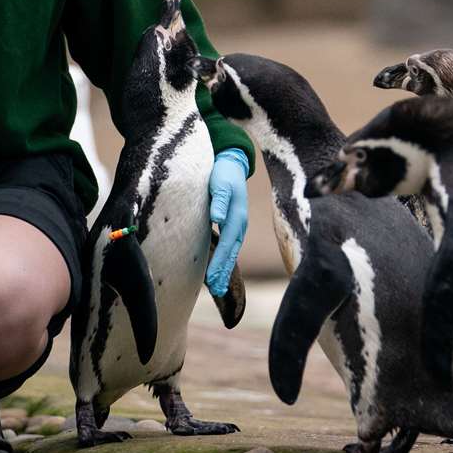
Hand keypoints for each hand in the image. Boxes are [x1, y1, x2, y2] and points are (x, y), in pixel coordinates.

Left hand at [206, 148, 249, 296]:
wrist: (232, 162)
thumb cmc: (223, 173)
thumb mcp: (220, 183)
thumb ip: (218, 200)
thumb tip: (218, 218)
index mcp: (237, 217)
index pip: (227, 245)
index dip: (220, 263)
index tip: (212, 279)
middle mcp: (240, 224)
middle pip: (231, 252)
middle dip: (224, 272)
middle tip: (216, 290)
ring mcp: (238, 224)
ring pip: (231, 251)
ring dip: (224, 268)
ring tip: (217, 286)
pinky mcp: (232, 223)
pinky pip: (229, 245)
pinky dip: (224, 258)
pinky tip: (217, 266)